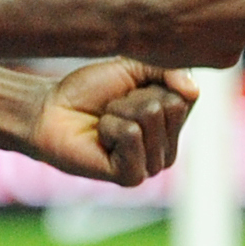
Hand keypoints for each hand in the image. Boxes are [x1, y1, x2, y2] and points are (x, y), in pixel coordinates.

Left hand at [28, 58, 199, 185]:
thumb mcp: (132, 68)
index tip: (130, 92)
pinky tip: (100, 138)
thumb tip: (194, 91)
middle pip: (170, 105)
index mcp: (174, 125)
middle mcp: (169, 148)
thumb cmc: (89, 91)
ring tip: (105, 122)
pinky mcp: (132, 177)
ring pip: (151, 116)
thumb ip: (168, 70)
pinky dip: (110, 127)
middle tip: (113, 109)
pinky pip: (132, 135)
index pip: (187, 94)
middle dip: (135, 98)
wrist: (50, 111)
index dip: (153, 82)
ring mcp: (152, 165)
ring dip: (119, 111)